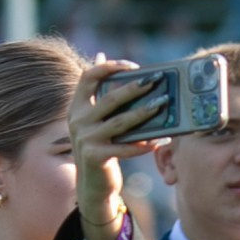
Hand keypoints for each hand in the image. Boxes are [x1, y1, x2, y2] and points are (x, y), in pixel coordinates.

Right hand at [66, 56, 168, 239]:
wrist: (93, 185)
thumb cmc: (99, 146)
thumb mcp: (92, 118)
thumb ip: (96, 90)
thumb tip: (100, 55)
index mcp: (77, 107)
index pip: (88, 77)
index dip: (109, 67)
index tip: (132, 66)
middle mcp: (78, 121)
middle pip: (110, 98)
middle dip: (135, 88)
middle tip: (156, 80)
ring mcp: (85, 139)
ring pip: (121, 122)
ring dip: (144, 113)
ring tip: (162, 104)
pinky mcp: (96, 157)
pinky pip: (125, 147)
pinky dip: (142, 144)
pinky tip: (158, 140)